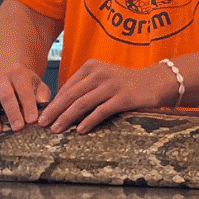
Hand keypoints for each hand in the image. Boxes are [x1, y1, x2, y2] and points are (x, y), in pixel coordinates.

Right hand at [0, 66, 51, 134]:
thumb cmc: (24, 84)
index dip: (29, 105)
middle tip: (18, 127)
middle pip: (6, 95)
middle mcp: (1, 78)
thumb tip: (44, 105)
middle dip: (12, 112)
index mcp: (18, 75)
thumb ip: (42, 94)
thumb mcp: (36, 84)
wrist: (5, 70)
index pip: (24, 90)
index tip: (33, 121)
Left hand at [38, 59, 178, 135]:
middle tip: (42, 124)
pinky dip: (88, 121)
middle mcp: (99, 73)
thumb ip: (85, 87)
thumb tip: (61, 106)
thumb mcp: (103, 78)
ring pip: (82, 103)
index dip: (53, 102)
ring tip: (56, 130)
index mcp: (91, 67)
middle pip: (71, 95)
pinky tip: (80, 131)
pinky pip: (101, 111)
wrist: (156, 81)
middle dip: (54, 111)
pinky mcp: (123, 97)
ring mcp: (111, 85)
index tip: (43, 115)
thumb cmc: (126, 83)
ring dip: (66, 118)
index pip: (67, 87)